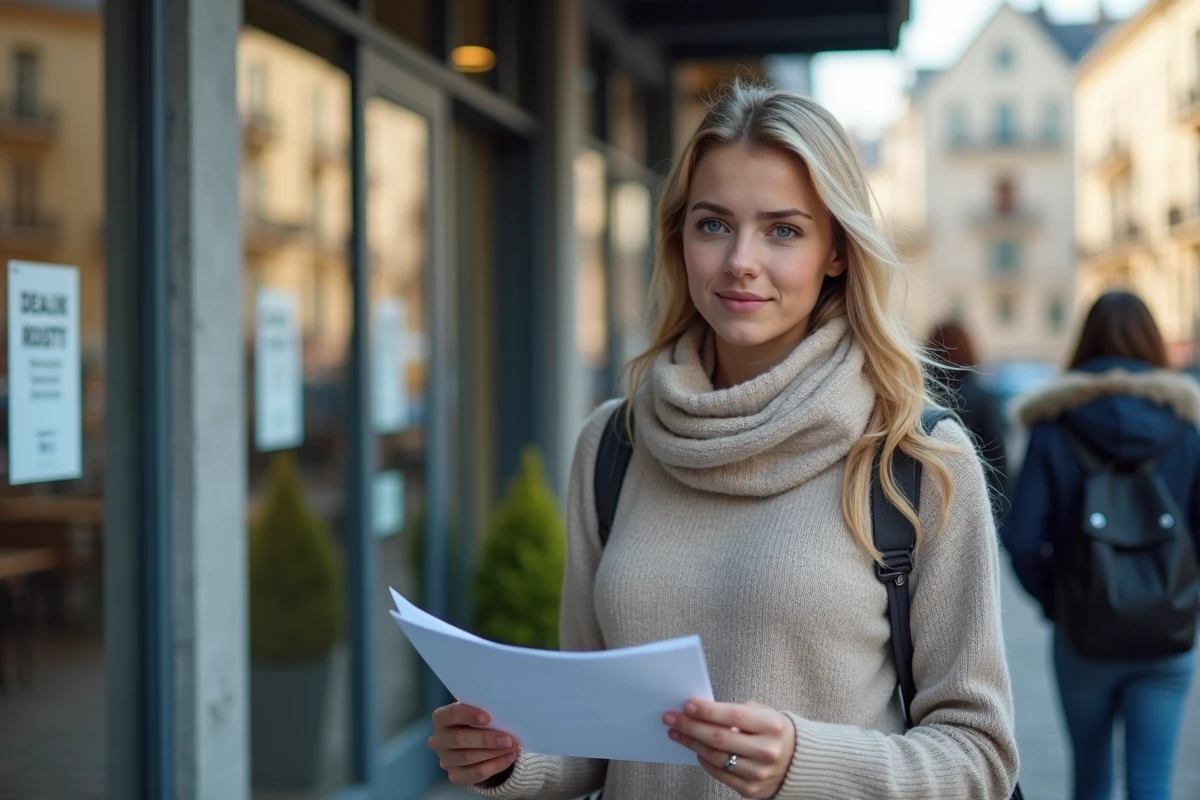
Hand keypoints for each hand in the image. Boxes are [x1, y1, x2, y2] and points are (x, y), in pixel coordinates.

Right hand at [429, 703, 519, 786]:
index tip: (488, 717)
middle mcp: (438, 740)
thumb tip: (502, 714)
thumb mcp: (477, 712)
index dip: (468, 715)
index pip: (451, 715)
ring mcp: (445, 760)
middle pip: (459, 739)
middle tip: (508, 739)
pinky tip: (508, 759)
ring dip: (493, 753)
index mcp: (441, 718)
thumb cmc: (477, 722)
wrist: (475, 744)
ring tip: (512, 748)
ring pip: (468, 757)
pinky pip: (474, 774)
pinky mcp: (454, 776)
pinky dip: (494, 766)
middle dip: (485, 739)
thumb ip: (483, 711)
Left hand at [664, 699, 795, 798]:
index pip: (733, 716)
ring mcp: (759, 773)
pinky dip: (704, 761)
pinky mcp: (751, 789)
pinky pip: (720, 774)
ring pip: (716, 757)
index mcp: (772, 726)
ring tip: (677, 732)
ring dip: (691, 743)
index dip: (708, 711)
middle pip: (719, 738)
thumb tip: (702, 710)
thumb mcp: (766, 713)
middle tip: (671, 717)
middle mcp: (766, 750)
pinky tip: (695, 749)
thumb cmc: (775, 732)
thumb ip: (738, 711)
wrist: (799, 763)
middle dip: (691, 726)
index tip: (687, 705)